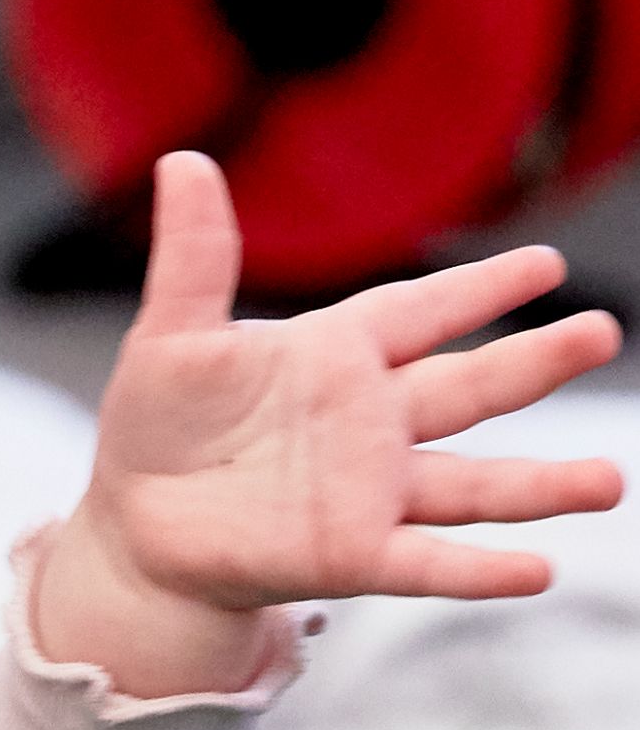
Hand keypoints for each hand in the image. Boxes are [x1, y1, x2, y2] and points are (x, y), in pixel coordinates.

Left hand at [80, 150, 622, 616]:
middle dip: (534, 362)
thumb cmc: (159, 425)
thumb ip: (194, 256)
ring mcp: (369, 492)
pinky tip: (536, 569)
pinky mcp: (351, 556)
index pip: (419, 312)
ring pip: (473, 486)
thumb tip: (181, 160)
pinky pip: (428, 563)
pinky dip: (478, 569)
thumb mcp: (171, 336)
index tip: (544, 262)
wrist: (136, 524)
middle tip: (602, 332)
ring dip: (540, 485)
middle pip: (467, 388)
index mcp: (333, 358)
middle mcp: (369, 424)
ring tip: (610, 479)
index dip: (477, 288)